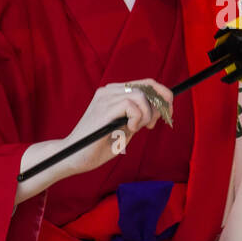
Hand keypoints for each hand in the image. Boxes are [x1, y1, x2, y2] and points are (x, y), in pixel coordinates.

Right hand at [54, 78, 173, 177]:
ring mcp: (105, 98)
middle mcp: (109, 91)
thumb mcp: (124, 129)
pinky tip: (129, 128)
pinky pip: (131, 104)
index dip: (162, 94)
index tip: (168, 111)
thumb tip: (158, 110)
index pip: (145, 83)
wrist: (73, 156)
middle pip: (147, 85)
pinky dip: (137, 117)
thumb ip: (138, 117)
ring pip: (140, 94)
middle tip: (153, 125)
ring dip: (146, 113)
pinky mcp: (103, 109)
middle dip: (159, 105)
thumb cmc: (97, 146)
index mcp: (113, 94)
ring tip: (136, 128)